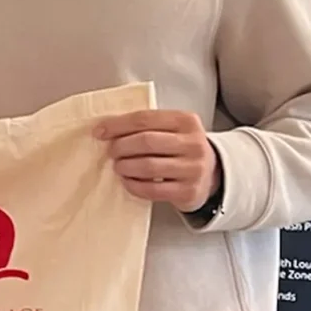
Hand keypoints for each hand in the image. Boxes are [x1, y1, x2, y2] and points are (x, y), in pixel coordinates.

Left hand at [91, 110, 219, 212]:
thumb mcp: (173, 129)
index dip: (119, 125)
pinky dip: (134, 185)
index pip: (145, 118)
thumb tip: (107, 129)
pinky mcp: (188, 192)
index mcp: (186, 121)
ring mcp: (193, 169)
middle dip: (121, 146)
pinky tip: (127, 181)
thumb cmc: (181, 148)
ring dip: (126, 166)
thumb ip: (147, 126)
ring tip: (118, 166)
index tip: (100, 132)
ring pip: (149, 166)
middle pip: (146, 141)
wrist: (210, 175)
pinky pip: (153, 189)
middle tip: (111, 151)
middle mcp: (194, 144)